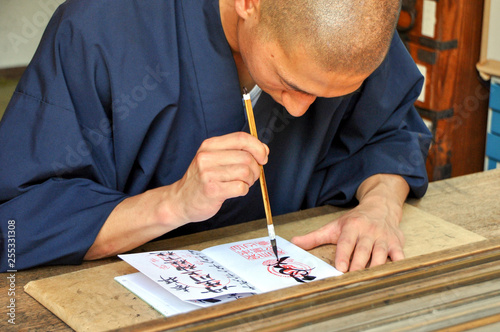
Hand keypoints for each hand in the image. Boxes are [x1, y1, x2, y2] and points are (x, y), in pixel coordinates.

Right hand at [165, 132, 268, 225]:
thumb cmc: (202, 180)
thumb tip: (264, 150)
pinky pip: (241, 188)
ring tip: (242, 183)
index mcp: (209, 145)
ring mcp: (208, 174)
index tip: (263, 157)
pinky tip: (234, 191)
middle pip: (246, 157)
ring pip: (245, 172)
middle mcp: (207, 157)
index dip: (258, 147)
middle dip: (255, 168)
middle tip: (250, 176)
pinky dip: (243, 190)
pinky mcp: (212, 191)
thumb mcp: (214, 158)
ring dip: (250, 180)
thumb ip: (237, 151)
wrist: (180, 200)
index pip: (241, 138)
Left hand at [291, 174, 408, 272]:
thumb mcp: (333, 226)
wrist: (381, 206)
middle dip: (358, 265)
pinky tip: (395, 273)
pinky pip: (399, 255)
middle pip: (363, 251)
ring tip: (370, 280)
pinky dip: (398, 264)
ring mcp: (384, 238)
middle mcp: (368, 231)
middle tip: (352, 279)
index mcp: (352, 227)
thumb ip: (314, 237)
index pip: (346, 242)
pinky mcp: (396, 244)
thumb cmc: (354, 221)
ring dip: (376, 267)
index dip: (344, 255)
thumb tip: (293, 243)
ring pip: (381, 255)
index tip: (340, 268)